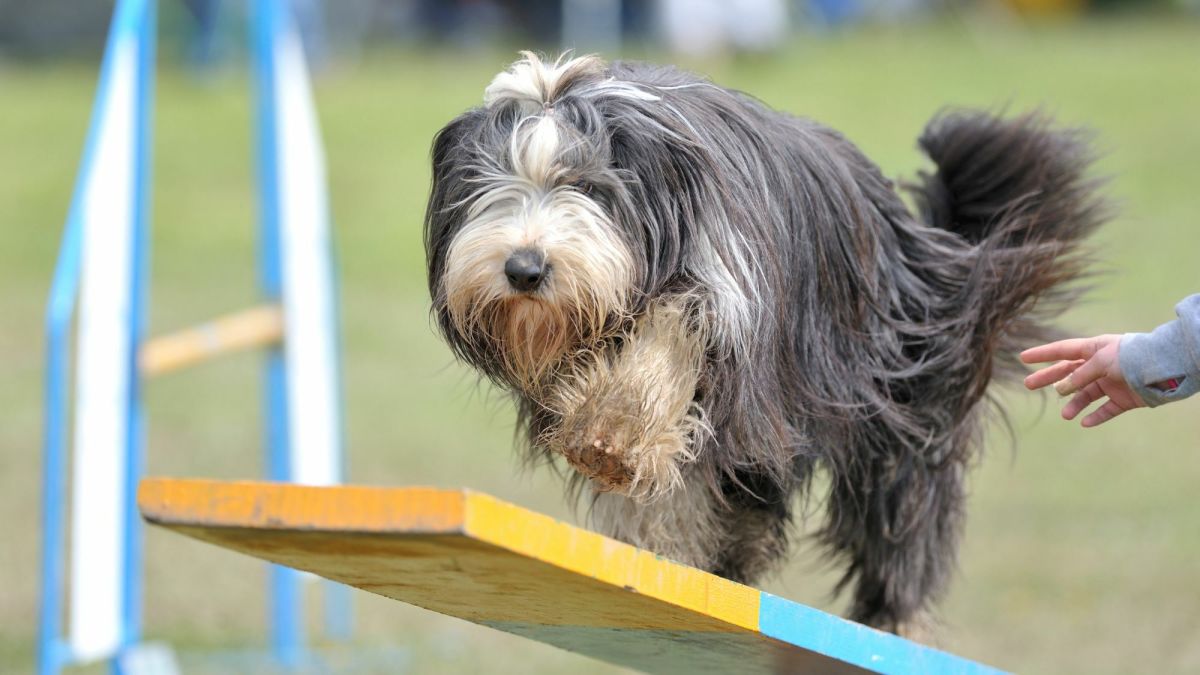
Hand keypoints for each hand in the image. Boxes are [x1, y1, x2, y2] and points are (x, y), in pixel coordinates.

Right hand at [1020, 335, 1146, 427]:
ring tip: (1066, 415)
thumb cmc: (1130, 357)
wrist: (1164, 369)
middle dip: (1048, 379)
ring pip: (1085, 395)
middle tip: (1028, 385)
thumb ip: (1079, 375)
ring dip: (1074, 404)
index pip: (1063, 350)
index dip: (1042, 354)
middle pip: (1068, 373)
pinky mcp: (1123, 399)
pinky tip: (1085, 423)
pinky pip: (1106, 410)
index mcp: (1094, 349)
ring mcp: (1111, 383)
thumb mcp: (1100, 362)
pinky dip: (1096, 417)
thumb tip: (1060, 389)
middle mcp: (1100, 366)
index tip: (1023, 357)